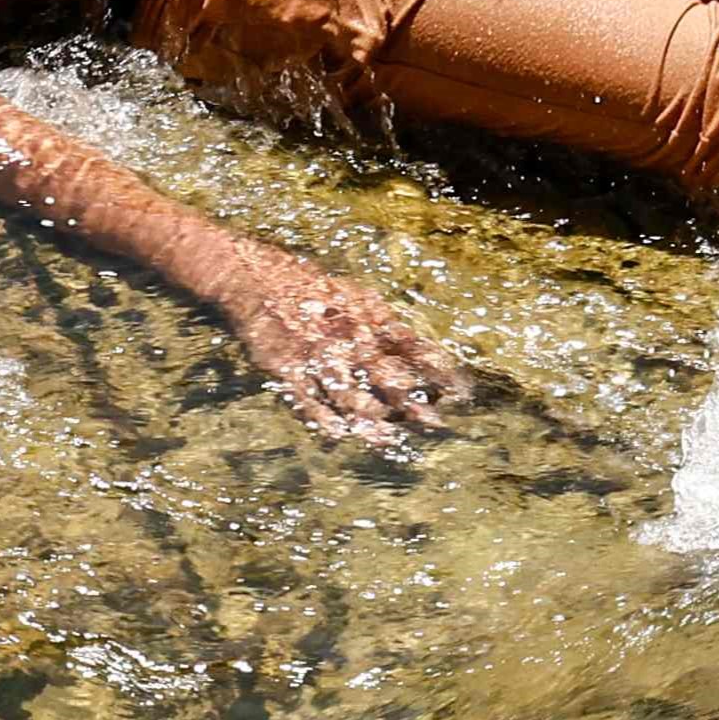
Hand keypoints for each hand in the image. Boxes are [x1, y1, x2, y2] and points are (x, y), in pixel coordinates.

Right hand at [218, 252, 468, 442]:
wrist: (257, 278)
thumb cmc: (314, 290)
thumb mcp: (356, 298)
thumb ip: (384, 325)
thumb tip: (418, 352)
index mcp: (367, 317)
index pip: (412, 347)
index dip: (438, 369)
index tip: (461, 391)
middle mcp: (347, 337)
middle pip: (387, 377)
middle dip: (413, 404)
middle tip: (436, 425)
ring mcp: (317, 355)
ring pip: (350, 396)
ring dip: (372, 422)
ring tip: (390, 441)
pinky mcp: (287, 369)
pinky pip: (308, 401)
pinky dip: (323, 420)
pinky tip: (338, 435)